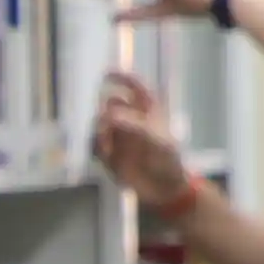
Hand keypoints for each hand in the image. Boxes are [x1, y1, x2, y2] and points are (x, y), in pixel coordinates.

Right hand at [89, 68, 196, 215]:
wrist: (166, 190)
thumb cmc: (168, 160)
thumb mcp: (156, 139)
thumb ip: (133, 125)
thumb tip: (107, 114)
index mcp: (147, 111)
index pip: (134, 87)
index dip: (121, 78)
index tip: (106, 74)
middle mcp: (131, 120)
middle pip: (110, 104)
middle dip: (104, 110)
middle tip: (105, 122)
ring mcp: (120, 137)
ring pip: (99, 123)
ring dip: (99, 131)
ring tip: (106, 146)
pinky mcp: (111, 154)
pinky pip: (95, 144)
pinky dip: (96, 146)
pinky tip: (104, 155)